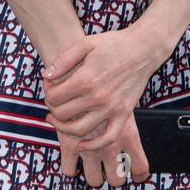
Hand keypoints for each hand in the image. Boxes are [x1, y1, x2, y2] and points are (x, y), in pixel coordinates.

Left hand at [42, 19, 169, 184]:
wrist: (143, 49)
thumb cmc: (114, 44)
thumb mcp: (86, 44)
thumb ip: (63, 60)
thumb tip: (45, 76)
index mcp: (86, 80)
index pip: (54, 98)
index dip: (47, 93)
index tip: (50, 87)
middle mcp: (97, 97)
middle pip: (63, 115)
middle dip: (53, 109)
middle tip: (54, 102)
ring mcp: (111, 108)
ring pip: (79, 130)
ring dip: (64, 128)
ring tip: (59, 120)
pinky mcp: (123, 114)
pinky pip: (107, 138)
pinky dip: (92, 145)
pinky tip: (81, 144)